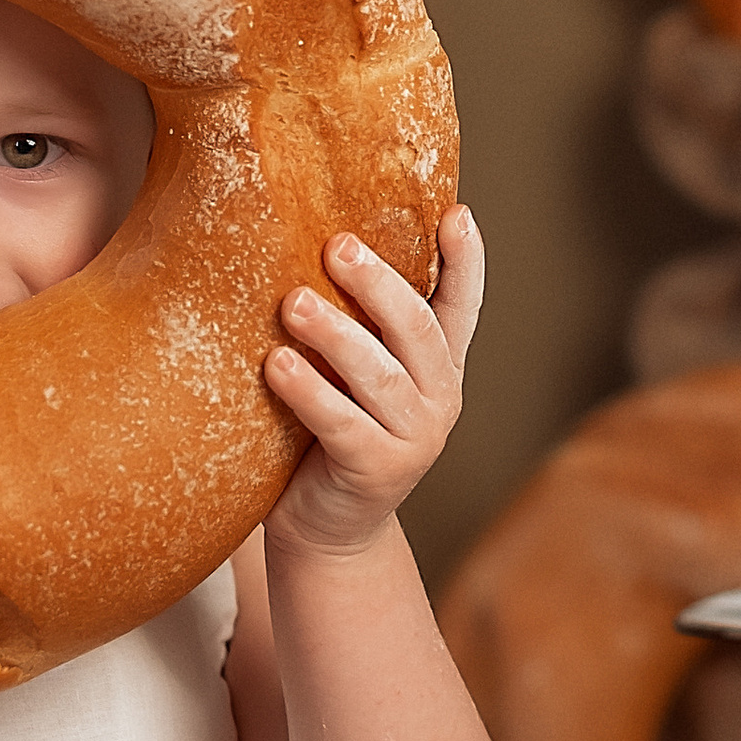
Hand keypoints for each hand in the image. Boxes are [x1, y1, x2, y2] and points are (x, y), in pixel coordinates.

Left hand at [264, 205, 481, 560]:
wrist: (328, 527)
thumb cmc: (332, 431)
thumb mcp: (356, 374)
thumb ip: (358, 324)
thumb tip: (314, 237)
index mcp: (439, 364)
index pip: (461, 303)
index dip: (465, 260)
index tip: (457, 213)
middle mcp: (440, 397)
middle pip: (417, 328)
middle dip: (379, 284)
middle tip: (337, 246)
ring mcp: (414, 437)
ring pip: (379, 374)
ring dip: (335, 334)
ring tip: (293, 302)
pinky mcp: (377, 471)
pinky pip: (341, 423)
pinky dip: (308, 391)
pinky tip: (275, 364)